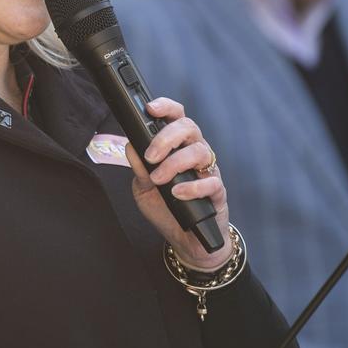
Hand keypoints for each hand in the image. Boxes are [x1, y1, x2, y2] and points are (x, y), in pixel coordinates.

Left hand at [124, 97, 230, 269]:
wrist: (185, 240)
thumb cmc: (166, 208)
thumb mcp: (144, 188)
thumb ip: (139, 168)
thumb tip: (130, 147)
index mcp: (178, 146)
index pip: (176, 118)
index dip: (166, 108)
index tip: (150, 109)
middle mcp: (195, 152)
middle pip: (189, 127)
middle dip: (167, 137)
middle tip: (151, 156)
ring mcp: (208, 171)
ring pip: (200, 151)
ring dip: (176, 163)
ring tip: (159, 179)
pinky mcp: (217, 191)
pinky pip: (211, 181)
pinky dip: (192, 186)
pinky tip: (178, 193)